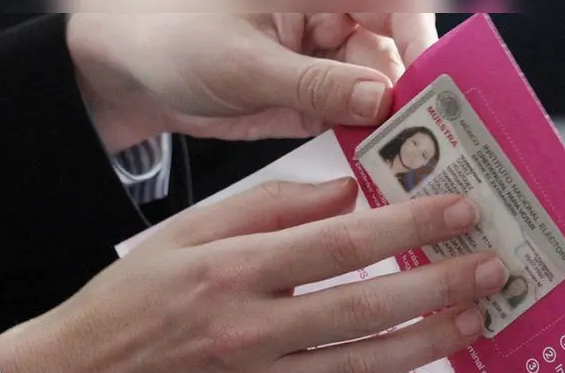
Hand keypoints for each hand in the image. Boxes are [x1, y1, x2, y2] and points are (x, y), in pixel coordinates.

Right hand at [0, 179, 506, 372]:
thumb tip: (342, 194)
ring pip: (359, 367)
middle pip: (364, 304)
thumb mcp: (182, 236)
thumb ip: (263, 209)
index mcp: (231, 271)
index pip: (340, 241)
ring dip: (426, 343)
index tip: (458, 213)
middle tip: (491, 269)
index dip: (409, 224)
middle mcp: (247, 331)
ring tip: (473, 321)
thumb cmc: (126, 306)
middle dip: (439, 284)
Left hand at [67, 13, 438, 151]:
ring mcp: (323, 66)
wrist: (133, 74)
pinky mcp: (312, 102)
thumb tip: (379, 97)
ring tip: (408, 162)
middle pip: (395, 54)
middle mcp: (330, 23)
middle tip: (426, 139)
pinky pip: (353, 120)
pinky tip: (378, 165)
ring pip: (379, 93)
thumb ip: (314, 83)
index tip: (430, 82)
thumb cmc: (174, 39)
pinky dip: (366, 142)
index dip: (420, 39)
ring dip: (393, 126)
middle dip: (412, 95)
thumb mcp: (244, 63)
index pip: (394, 5)